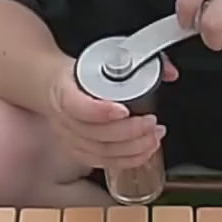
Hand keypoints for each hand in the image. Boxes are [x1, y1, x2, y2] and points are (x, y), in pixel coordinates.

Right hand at [47, 55, 177, 169]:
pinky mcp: (78, 152)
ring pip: (102, 152)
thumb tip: (169, 72)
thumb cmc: (79, 74)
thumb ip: (138, 61)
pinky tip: (145, 152)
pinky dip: (128, 160)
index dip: (101, 111)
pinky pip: (104, 163)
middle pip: (96, 134)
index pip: (77, 106)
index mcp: (63, 90)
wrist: (51, 85)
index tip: (124, 110)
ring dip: (134, 147)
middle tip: (152, 124)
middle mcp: (64, 119)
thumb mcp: (100, 58)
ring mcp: (70, 139)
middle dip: (131, 132)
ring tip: (154, 137)